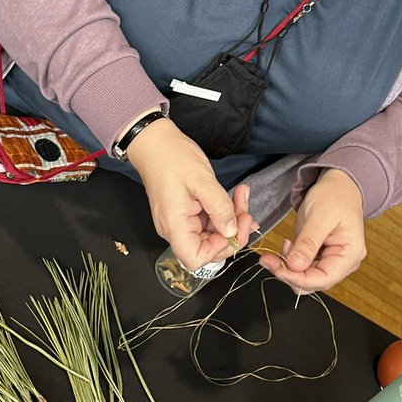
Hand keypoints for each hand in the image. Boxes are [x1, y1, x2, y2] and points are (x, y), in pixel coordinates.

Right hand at [128, 118, 254, 270]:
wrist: (156, 142)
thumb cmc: (172, 158)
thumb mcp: (201, 180)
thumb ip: (219, 208)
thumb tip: (232, 231)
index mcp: (174, 225)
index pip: (195, 259)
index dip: (218, 249)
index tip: (231, 228)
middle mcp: (175, 229)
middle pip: (208, 248)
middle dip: (232, 231)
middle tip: (245, 210)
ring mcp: (182, 222)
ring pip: (213, 234)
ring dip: (232, 219)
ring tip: (241, 196)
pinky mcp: (188, 213)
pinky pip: (210, 222)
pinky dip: (225, 212)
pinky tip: (235, 197)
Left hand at [259, 168, 366, 292]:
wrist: (337, 184)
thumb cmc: (334, 196)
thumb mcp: (319, 217)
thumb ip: (308, 243)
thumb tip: (294, 266)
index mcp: (350, 254)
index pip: (323, 278)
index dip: (298, 279)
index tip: (277, 270)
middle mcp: (343, 262)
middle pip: (313, 282)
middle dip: (290, 274)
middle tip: (269, 260)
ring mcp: (331, 261)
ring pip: (305, 277)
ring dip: (288, 268)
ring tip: (282, 247)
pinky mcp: (320, 256)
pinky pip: (303, 267)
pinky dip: (290, 261)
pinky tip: (287, 246)